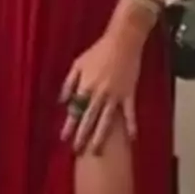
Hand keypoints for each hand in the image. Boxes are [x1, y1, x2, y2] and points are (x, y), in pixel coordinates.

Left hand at [60, 30, 143, 154]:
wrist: (123, 41)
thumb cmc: (98, 52)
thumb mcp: (78, 64)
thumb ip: (69, 83)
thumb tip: (62, 102)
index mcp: (86, 86)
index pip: (75, 110)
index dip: (69, 125)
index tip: (64, 139)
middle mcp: (99, 94)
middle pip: (89, 119)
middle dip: (83, 136)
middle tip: (77, 152)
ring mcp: (115, 95)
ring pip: (107, 120)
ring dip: (101, 137)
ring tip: (97, 152)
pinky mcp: (129, 94)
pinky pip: (130, 113)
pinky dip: (131, 125)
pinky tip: (132, 138)